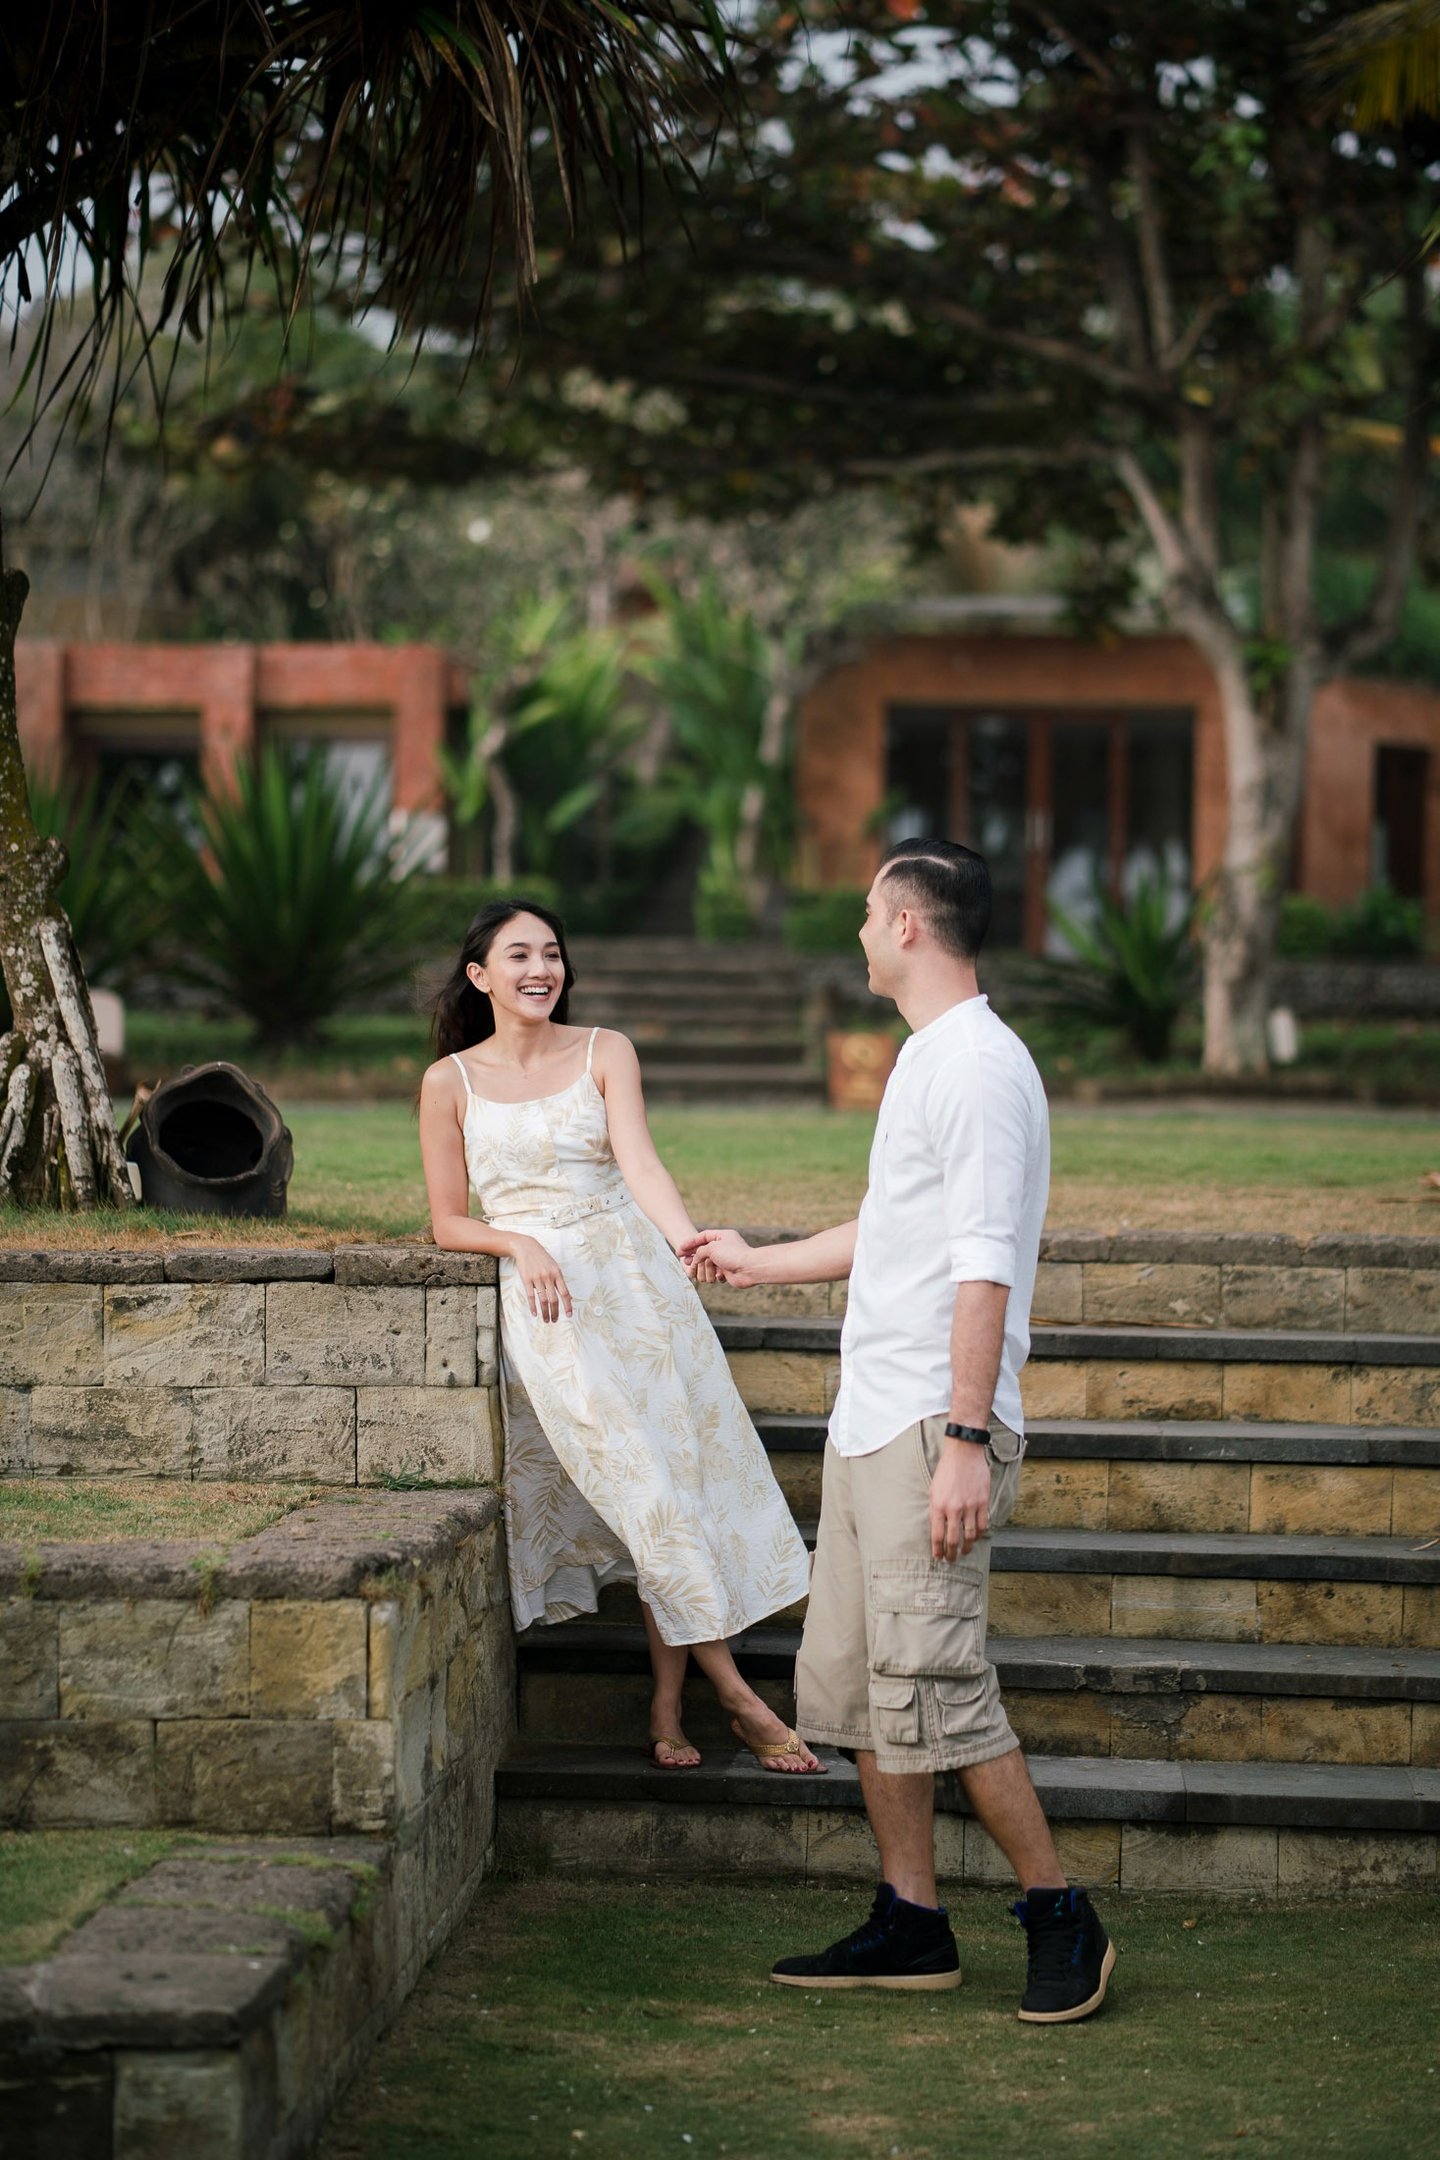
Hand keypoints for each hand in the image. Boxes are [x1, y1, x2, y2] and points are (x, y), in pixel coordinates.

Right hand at [509, 1235, 572, 1322]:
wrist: (526, 1247)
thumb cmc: (541, 1258)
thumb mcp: (554, 1266)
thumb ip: (559, 1280)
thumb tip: (566, 1296)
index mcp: (557, 1274)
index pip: (565, 1293)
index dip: (567, 1305)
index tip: (569, 1315)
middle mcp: (548, 1277)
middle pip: (554, 1299)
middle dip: (555, 1312)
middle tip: (555, 1320)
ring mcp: (537, 1278)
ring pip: (543, 1300)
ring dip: (545, 1312)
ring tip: (546, 1320)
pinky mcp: (527, 1279)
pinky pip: (531, 1296)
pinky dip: (533, 1306)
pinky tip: (535, 1313)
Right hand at [679, 1227, 759, 1286]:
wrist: (749, 1269)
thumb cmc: (732, 1254)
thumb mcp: (712, 1248)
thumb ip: (700, 1251)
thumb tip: (695, 1259)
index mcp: (722, 1236)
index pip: (703, 1236)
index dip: (690, 1242)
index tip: (680, 1249)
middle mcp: (725, 1246)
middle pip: (704, 1249)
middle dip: (693, 1255)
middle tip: (683, 1260)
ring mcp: (726, 1259)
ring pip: (708, 1262)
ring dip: (701, 1266)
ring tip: (692, 1268)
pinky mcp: (728, 1270)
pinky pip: (715, 1272)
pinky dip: (711, 1273)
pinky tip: (707, 1275)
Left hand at [928, 1438, 991, 1561]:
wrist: (963, 1454)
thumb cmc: (946, 1471)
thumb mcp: (933, 1489)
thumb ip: (935, 1509)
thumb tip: (937, 1528)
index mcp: (938, 1506)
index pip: (937, 1536)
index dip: (938, 1550)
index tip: (938, 1558)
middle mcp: (954, 1509)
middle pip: (953, 1540)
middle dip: (951, 1554)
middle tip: (951, 1560)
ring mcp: (970, 1506)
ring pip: (970, 1535)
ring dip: (967, 1547)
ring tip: (964, 1552)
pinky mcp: (983, 1502)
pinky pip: (983, 1524)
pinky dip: (980, 1534)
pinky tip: (976, 1537)